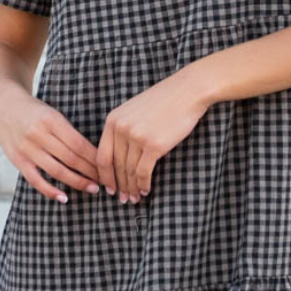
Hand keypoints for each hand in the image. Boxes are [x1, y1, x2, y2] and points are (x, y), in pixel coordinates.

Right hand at [0, 86, 100, 204]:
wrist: (6, 108)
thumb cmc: (36, 112)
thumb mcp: (53, 114)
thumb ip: (68, 132)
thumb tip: (94, 155)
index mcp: (51, 120)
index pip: (79, 144)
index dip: (95, 158)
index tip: (108, 166)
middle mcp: (38, 134)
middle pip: (70, 158)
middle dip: (90, 171)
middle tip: (105, 181)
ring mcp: (27, 149)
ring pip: (56, 170)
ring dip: (77, 182)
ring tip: (92, 188)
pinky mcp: (18, 161)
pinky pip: (36, 180)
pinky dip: (50, 191)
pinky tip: (64, 198)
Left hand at [97, 68, 211, 200]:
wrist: (188, 91)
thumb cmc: (164, 101)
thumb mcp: (134, 111)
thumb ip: (123, 130)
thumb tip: (120, 158)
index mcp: (112, 120)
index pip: (102, 155)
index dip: (105, 175)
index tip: (109, 188)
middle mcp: (121, 129)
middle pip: (116, 166)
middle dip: (119, 186)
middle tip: (123, 199)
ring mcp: (136, 137)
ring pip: (129, 171)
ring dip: (132, 188)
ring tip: (135, 198)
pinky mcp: (154, 145)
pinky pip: (143, 172)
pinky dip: (144, 184)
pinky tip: (146, 190)